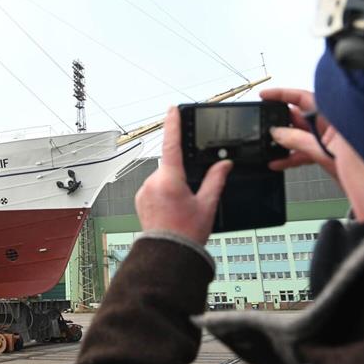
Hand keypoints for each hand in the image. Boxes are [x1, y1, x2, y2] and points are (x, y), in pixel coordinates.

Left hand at [135, 107, 231, 244]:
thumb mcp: (207, 205)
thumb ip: (215, 180)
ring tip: (180, 209)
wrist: (168, 255)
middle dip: (181, 175)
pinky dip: (163, 193)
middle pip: (170, 166)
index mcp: (170, 180)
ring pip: (162, 177)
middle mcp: (152, 182)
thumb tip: (224, 163)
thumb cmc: (187, 234)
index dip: (173, 124)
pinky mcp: (140, 199)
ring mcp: (143, 191)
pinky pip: (153, 188)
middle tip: (189, 197)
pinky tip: (171, 210)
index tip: (173, 109)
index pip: (171, 144)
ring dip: (172, 185)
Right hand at [260, 88, 336, 176]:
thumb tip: (278, 133)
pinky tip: (277, 163)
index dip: (282, 95)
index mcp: (331, 115)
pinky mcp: (323, 153)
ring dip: (283, 142)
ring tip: (268, 145)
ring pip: (298, 135)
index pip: (302, 98)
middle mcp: (328, 124)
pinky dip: (289, 157)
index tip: (265, 96)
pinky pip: (302, 151)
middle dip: (279, 121)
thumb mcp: (324, 151)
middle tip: (264, 124)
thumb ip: (298, 141)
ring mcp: (326, 139)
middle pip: (297, 116)